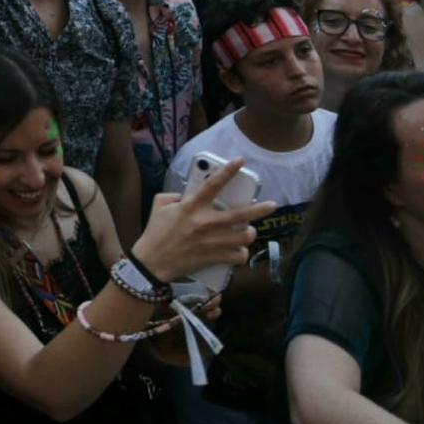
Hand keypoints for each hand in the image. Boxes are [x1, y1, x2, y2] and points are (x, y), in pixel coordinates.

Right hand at [130, 157, 276, 284]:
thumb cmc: (154, 233)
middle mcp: (205, 223)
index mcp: (191, 207)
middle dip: (259, 209)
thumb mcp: (159, 205)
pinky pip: (238, 256)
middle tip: (272, 205)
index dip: (228, 171)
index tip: (241, 160)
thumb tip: (187, 195)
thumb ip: (175, 196)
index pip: (212, 184)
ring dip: (249, 234)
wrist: (151, 263)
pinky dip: (241, 254)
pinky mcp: (214, 258)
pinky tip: (238, 251)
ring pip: (244, 238)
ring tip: (248, 232)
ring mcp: (212, 242)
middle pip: (240, 215)